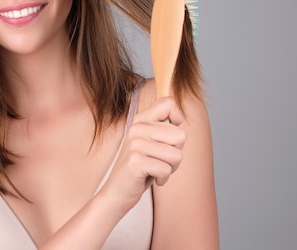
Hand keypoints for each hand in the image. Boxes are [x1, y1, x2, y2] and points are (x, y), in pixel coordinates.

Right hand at [97, 96, 186, 215]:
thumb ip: (162, 128)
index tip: (170, 137)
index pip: (169, 103)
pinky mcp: (135, 161)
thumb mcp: (150, 143)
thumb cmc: (140, 168)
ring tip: (154, 170)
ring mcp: (135, 144)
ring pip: (176, 155)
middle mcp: (137, 128)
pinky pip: (166, 169)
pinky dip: (163, 178)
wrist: (116, 192)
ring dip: (170, 168)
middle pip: (180, 135)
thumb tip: (179, 117)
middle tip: (159, 160)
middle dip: (176, 154)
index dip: (178, 119)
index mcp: (141, 120)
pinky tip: (150, 178)